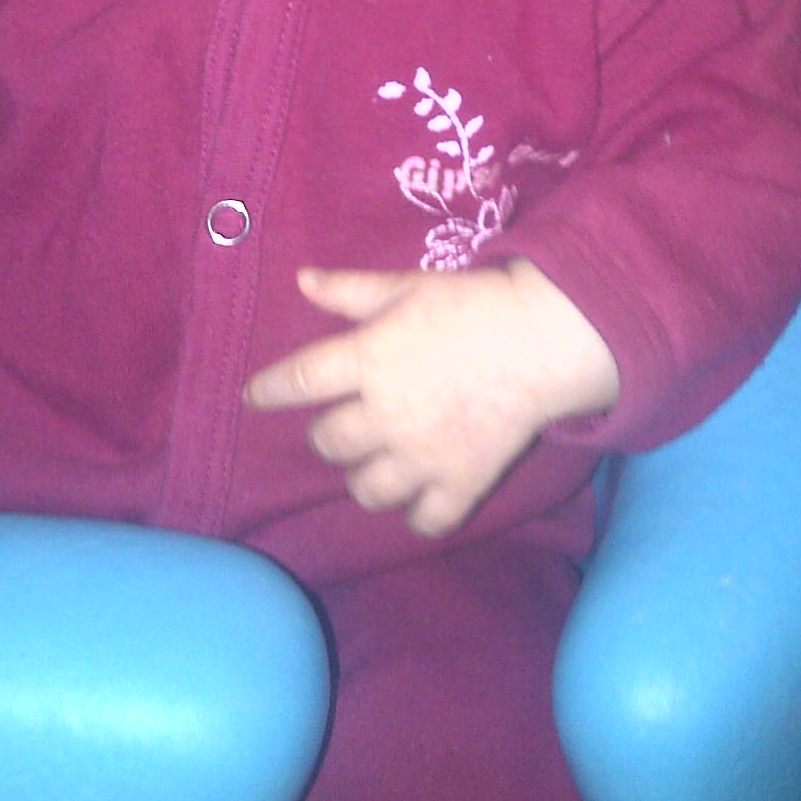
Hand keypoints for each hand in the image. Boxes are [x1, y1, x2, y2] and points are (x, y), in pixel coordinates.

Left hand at [244, 260, 619, 537]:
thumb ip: (353, 290)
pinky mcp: (460, 481)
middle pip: (329, 442)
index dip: (269, 390)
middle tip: (344, 425)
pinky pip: (426, 520)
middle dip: (328, 435)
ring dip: (364, 479)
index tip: (254, 397)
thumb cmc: (475, 304)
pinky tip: (421, 500)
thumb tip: (302, 280)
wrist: (545, 339)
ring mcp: (421, 454)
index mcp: (368, 359)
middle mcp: (385, 413)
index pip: (298, 381)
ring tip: (378, 464)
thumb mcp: (410, 286)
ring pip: (367, 489)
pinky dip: (419, 515)